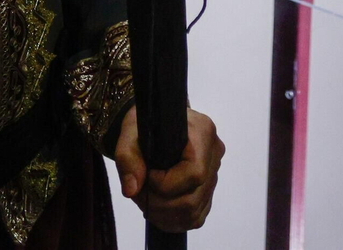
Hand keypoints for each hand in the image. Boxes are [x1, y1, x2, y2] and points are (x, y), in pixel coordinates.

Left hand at [113, 106, 224, 231]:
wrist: (156, 122)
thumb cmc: (146, 123)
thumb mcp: (129, 133)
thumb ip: (128, 158)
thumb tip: (132, 189)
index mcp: (202, 131)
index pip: (194, 172)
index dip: (166, 184)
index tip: (146, 176)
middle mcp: (214, 152)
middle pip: (193, 198)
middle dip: (159, 204)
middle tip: (138, 193)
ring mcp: (214, 173)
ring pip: (194, 212)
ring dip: (164, 215)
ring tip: (145, 200)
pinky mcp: (209, 189)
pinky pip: (196, 216)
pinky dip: (174, 220)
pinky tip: (158, 210)